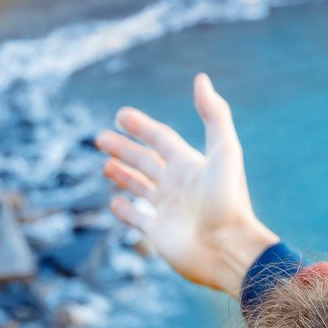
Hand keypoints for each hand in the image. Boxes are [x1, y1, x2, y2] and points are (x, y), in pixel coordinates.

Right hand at [95, 74, 277, 297]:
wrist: (228, 247)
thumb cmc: (227, 199)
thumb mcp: (224, 150)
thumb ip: (214, 114)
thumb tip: (201, 79)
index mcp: (190, 164)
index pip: (161, 139)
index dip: (141, 126)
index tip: (120, 115)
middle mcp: (178, 185)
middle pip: (146, 161)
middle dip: (124, 149)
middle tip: (99, 138)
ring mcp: (167, 210)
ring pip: (139, 186)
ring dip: (122, 174)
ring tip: (105, 165)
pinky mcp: (158, 233)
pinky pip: (137, 218)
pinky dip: (125, 209)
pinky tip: (114, 202)